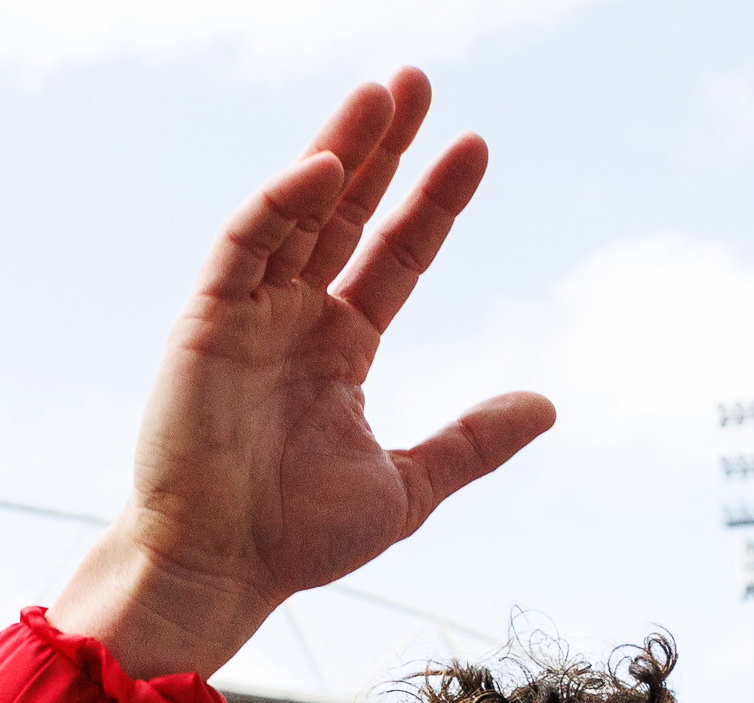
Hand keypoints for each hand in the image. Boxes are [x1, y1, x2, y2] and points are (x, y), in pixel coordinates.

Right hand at [52, 69, 555, 679]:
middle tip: (419, 82)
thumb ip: (472, 441)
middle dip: (385, 147)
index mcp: (339, 349)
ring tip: (383, 94)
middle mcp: (295, 319)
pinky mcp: (206, 321)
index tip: (476, 149)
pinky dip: (281, 202)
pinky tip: (326, 165)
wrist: (222, 569)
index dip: (434, 204)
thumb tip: (547, 406)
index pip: (397, 257)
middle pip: (347, 212)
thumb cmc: (298, 538)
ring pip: (298, 211)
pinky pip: (245, 244)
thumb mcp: (408, 485)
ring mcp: (249, 314)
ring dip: (338, 148)